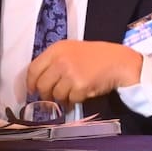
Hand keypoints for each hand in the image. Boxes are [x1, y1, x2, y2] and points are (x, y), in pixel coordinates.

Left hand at [26, 40, 143, 106]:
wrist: (120, 62)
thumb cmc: (98, 56)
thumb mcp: (73, 50)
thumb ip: (56, 60)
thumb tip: (40, 79)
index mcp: (57, 49)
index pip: (33, 69)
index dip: (31, 82)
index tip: (33, 89)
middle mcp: (61, 60)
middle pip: (42, 85)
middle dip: (46, 95)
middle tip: (51, 98)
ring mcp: (70, 74)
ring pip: (56, 94)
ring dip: (62, 98)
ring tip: (71, 95)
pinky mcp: (80, 86)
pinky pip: (71, 99)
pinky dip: (75, 100)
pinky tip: (82, 95)